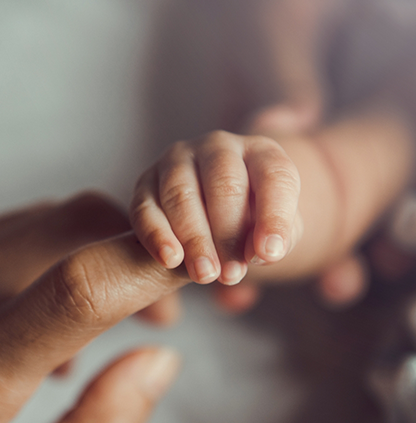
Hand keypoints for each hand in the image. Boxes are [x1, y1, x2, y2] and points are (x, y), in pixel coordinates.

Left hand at [0, 193, 188, 422]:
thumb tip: (158, 359)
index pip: (82, 288)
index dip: (154, 267)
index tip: (196, 267)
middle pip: (68, 228)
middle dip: (131, 253)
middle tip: (156, 309)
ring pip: (36, 223)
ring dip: (83, 258)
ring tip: (76, 329)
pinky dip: (34, 259)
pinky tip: (21, 314)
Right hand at [130, 130, 302, 285]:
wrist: (212, 218)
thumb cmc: (251, 224)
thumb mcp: (275, 233)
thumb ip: (277, 241)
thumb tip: (258, 253)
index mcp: (260, 153)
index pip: (274, 176)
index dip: (274, 216)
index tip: (269, 254)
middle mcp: (218, 147)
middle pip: (224, 184)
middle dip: (228, 234)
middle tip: (231, 274)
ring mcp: (177, 161)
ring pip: (182, 196)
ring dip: (195, 239)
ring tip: (205, 274)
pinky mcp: (145, 182)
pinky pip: (146, 208)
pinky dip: (157, 235)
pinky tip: (170, 259)